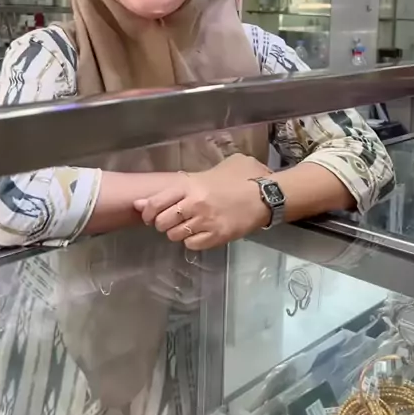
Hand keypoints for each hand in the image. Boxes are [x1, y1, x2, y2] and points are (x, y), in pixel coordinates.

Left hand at [133, 154, 270, 249]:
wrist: (265, 194)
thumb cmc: (240, 178)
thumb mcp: (213, 169)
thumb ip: (182, 181)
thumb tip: (152, 196)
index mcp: (190, 185)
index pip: (156, 202)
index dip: (148, 211)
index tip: (148, 215)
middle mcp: (194, 204)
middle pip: (162, 222)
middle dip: (162, 224)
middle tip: (170, 221)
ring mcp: (205, 222)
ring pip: (175, 236)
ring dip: (177, 233)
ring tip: (188, 227)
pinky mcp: (216, 237)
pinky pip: (192, 245)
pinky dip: (192, 242)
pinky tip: (200, 234)